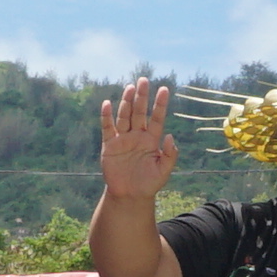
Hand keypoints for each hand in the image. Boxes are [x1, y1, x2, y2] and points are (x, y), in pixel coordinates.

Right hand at [96, 75, 178, 209]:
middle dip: (141, 97)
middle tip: (143, 80)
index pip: (157, 118)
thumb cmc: (148, 184)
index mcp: (151, 140)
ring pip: (124, 116)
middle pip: (139, 112)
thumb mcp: (164, 171)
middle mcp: (137, 136)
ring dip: (126, 102)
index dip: (160, 104)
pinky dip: (106, 116)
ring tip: (130, 87)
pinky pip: (107, 128)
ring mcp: (123, 139)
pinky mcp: (109, 145)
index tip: (164, 89)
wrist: (129, 196)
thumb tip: (169, 135)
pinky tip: (107, 104)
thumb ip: (170, 155)